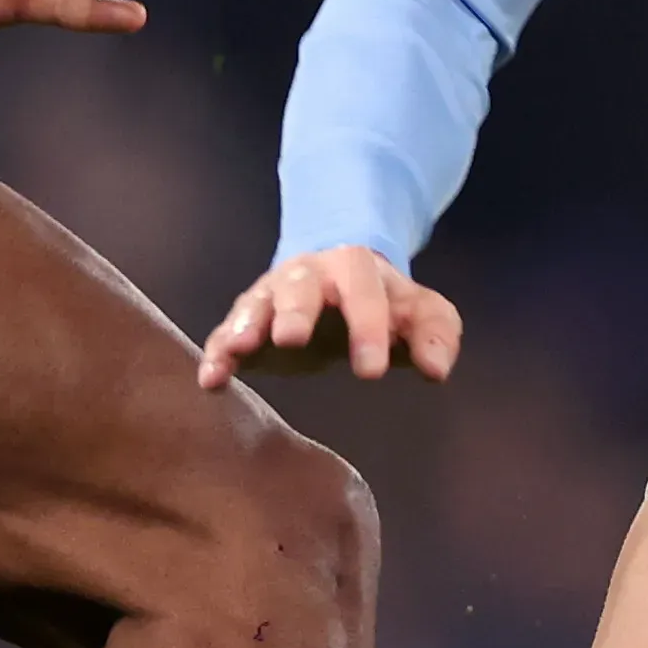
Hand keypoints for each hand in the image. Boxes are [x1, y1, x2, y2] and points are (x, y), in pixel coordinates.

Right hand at [198, 246, 461, 389]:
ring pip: (256, 303)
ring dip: (247, 324)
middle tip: (292, 340)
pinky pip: (226, 333)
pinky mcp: (247, 321)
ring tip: (239, 348)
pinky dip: (217, 352)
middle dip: (296, 311)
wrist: (343, 276)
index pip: (363, 293)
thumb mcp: (419, 312)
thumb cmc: (384, 303)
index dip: (367, 329)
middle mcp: (307, 274)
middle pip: (300, 286)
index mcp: (355, 268)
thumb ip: (435, 334)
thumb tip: (436, 369)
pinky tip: (211, 379)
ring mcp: (271, 294)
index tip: (371, 372)